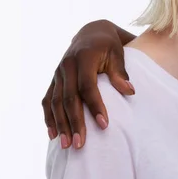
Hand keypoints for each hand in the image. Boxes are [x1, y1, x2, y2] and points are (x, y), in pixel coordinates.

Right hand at [41, 20, 134, 148]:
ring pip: (55, 102)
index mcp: (83, 58)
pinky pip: (47, 100)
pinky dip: (49, 117)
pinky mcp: (54, 80)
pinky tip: (53, 134)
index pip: (87, 86)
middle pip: (68, 98)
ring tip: (66, 145)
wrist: (91, 33)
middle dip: (74, 122)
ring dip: (60, 124)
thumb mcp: (118, 53)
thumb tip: (130, 91)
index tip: (104, 125)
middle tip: (80, 144)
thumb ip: (120, 72)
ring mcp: (58, 73)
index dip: (95, 106)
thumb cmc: (109, 45)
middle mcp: (66, 66)